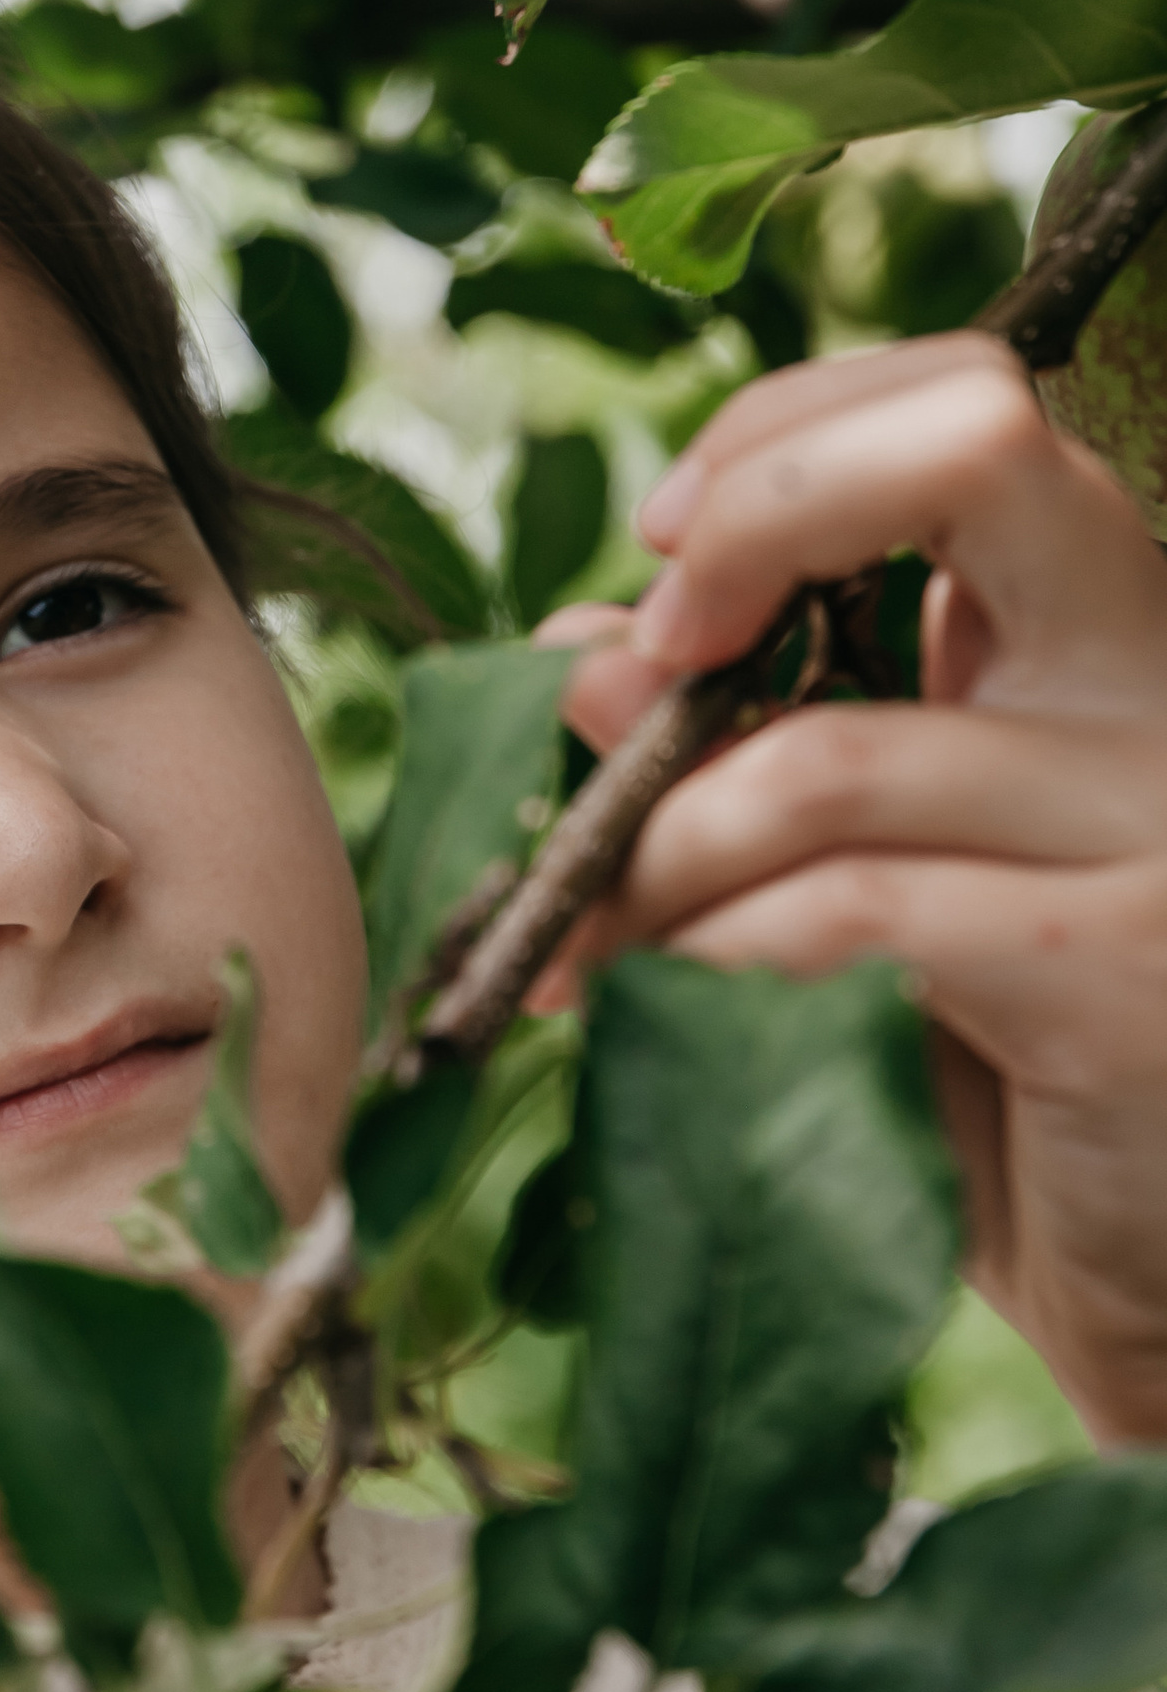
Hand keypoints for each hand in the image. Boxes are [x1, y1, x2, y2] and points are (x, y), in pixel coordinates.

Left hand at [539, 334, 1166, 1442]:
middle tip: (661, 649)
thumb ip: (733, 745)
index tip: (667, 554)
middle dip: (764, 507)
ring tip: (581, 940)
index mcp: (1093, 630)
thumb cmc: (995, 1067)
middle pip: (979, 444)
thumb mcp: (856, 870)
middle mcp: (1152, 684)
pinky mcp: (1119, 969)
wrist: (1157, 1285)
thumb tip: (581, 650)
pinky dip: (709, 955)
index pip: (967, 406)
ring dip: (653, 848)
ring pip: (825, 751)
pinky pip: (847, 915)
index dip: (785, 442)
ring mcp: (1156, 817)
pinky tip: (660, 1010)